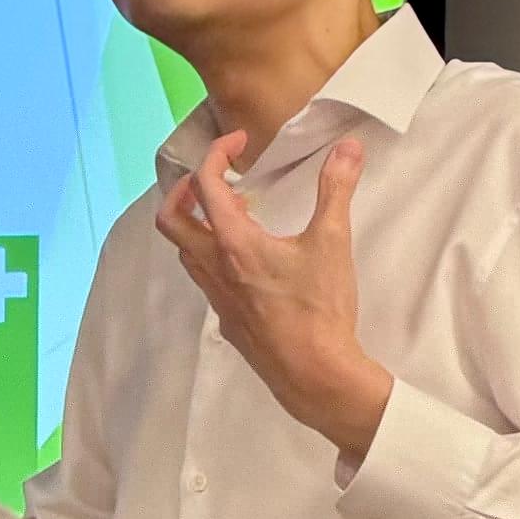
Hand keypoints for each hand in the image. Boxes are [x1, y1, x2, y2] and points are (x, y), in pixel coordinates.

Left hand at [156, 132, 391, 462]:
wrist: (314, 375)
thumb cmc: (319, 310)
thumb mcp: (332, 242)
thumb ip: (336, 189)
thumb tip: (348, 147)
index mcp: (234, 243)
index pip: (204, 184)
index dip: (216, 154)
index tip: (239, 144)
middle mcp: (215, 269)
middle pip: (171, 220)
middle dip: (183, 190)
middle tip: (215, 179)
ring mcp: (218, 298)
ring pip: (186, 252)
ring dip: (198, 224)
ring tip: (236, 214)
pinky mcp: (229, 321)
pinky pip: (206, 280)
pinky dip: (214, 256)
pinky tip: (249, 260)